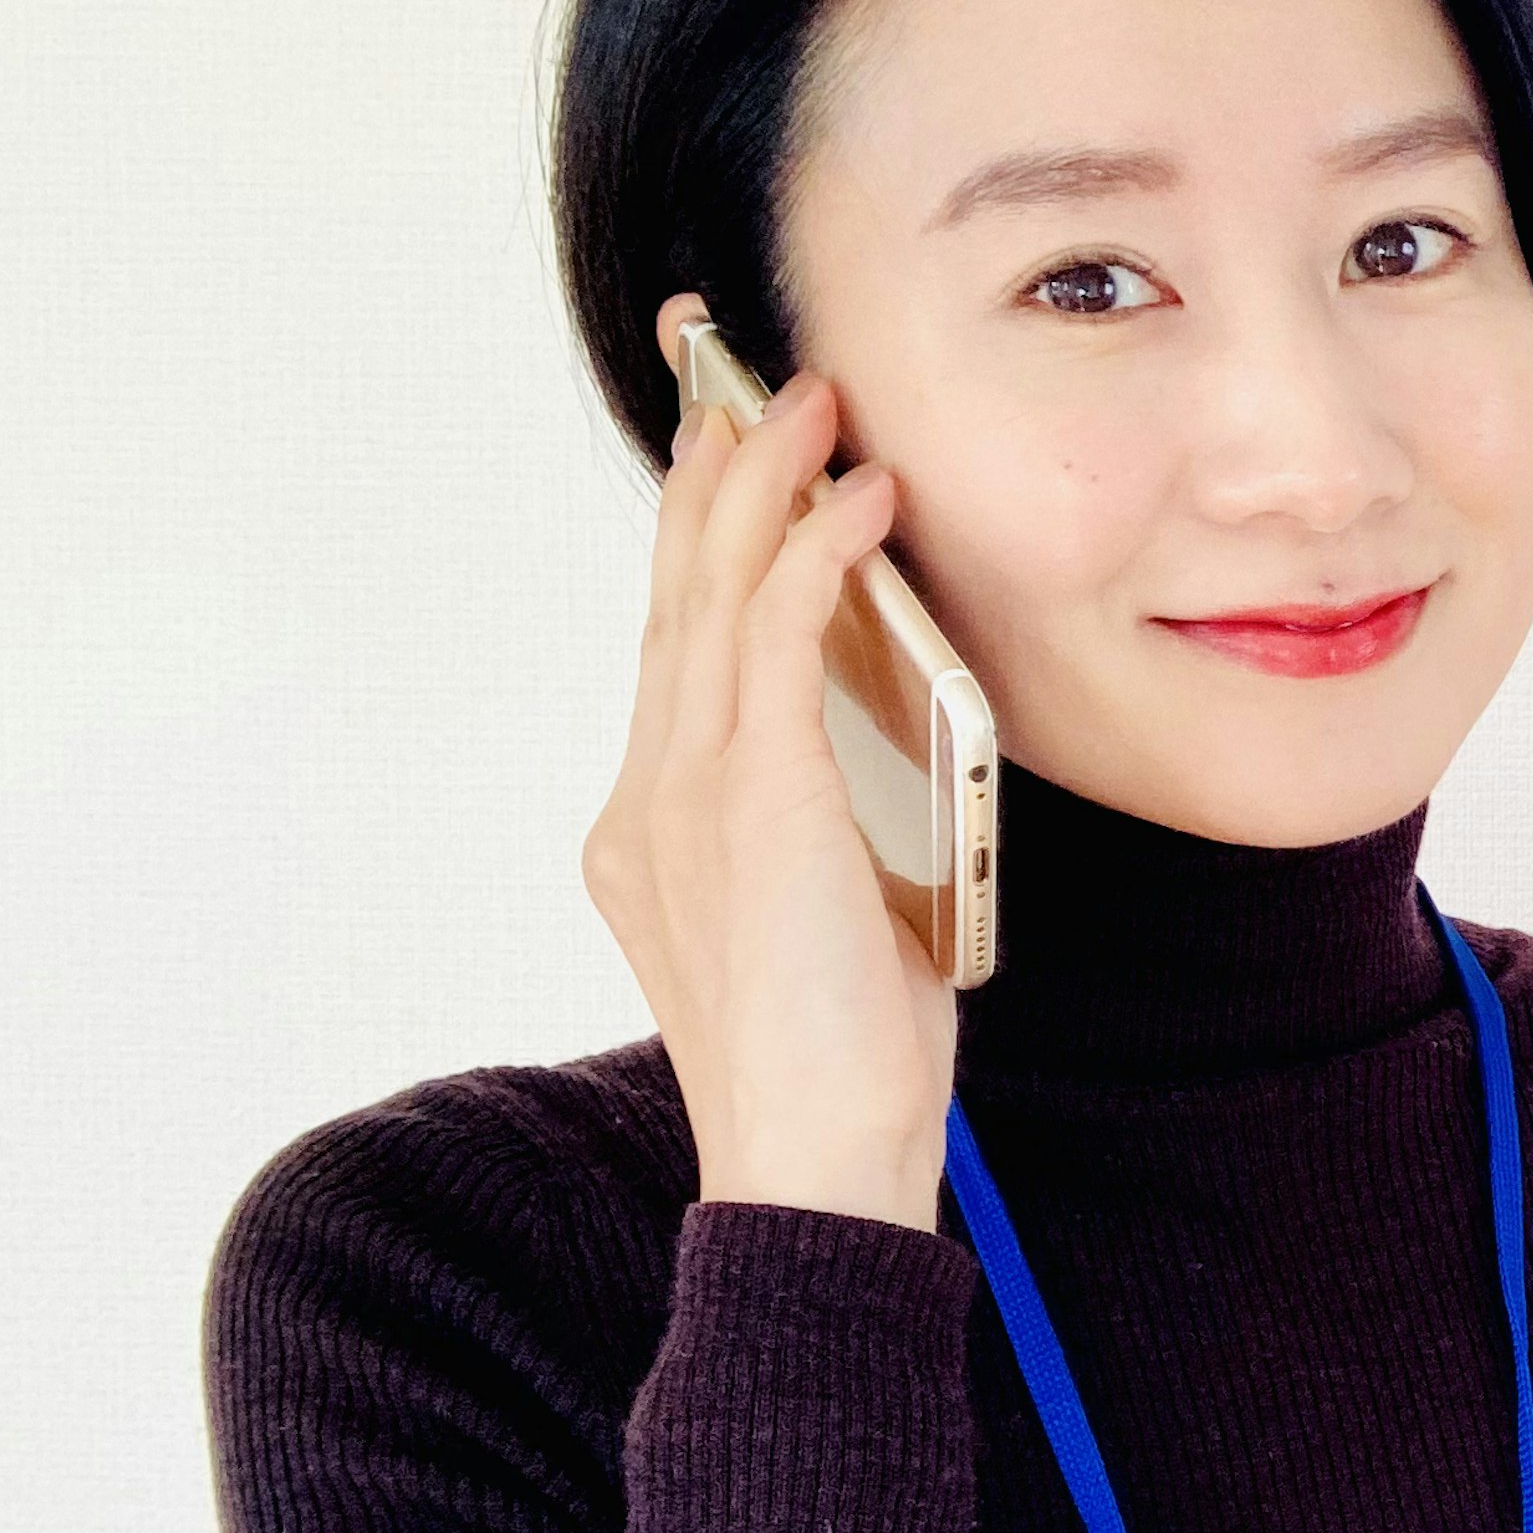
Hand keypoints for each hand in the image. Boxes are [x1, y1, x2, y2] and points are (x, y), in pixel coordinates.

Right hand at [579, 296, 956, 1229]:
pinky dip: (817, 559)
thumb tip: (881, 732)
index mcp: (656, 817)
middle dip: (713, 470)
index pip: (678, 638)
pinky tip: (859, 502)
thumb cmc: (844, 1055)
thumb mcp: (833, 905)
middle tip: (748, 373)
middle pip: (676, 591)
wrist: (817, 1159)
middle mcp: (651, 793)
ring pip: (717, 596)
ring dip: (767, 484)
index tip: (730, 442)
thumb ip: (828, 813)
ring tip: (813, 401)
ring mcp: (687, 797)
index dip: (701, 530)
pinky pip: (777, 647)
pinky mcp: (754, 806)